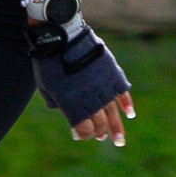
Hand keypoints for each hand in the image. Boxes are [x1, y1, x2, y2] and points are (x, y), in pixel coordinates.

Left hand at [28, 18, 133, 146]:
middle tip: (103, 138)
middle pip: (100, 123)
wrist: (62, 36)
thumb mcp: (47, 89)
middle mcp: (90, 99)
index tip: (80, 134)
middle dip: (101, 132)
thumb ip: (59, 106)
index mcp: (72, 105)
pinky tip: (129, 114)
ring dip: (117, 127)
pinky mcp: (112, 73)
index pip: (84, 130)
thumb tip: (71, 119)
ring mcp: (103, 86)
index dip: (83, 135)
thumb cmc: (49, 64)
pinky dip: (127, 104)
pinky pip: (122, 92)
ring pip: (113, 112)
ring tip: (119, 140)